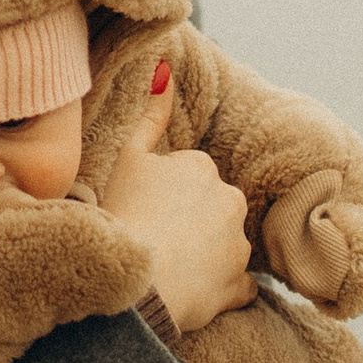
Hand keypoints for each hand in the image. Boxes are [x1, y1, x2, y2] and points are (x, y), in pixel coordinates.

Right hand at [103, 63, 253, 332]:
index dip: (164, 197)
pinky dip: (219, 290)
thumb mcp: (128, 159)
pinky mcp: (239, 286)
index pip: (189, 178)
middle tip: (155, 241)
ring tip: (168, 271)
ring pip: (224, 246)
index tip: (144, 212)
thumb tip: (165, 70)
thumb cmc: (124, 216)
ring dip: (206, 257)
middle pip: (212, 210)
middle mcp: (231, 201)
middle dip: (193, 224)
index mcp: (203, 167)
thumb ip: (150, 116)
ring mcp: (238, 246)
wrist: (132, 285)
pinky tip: (192, 293)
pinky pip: (235, 286)